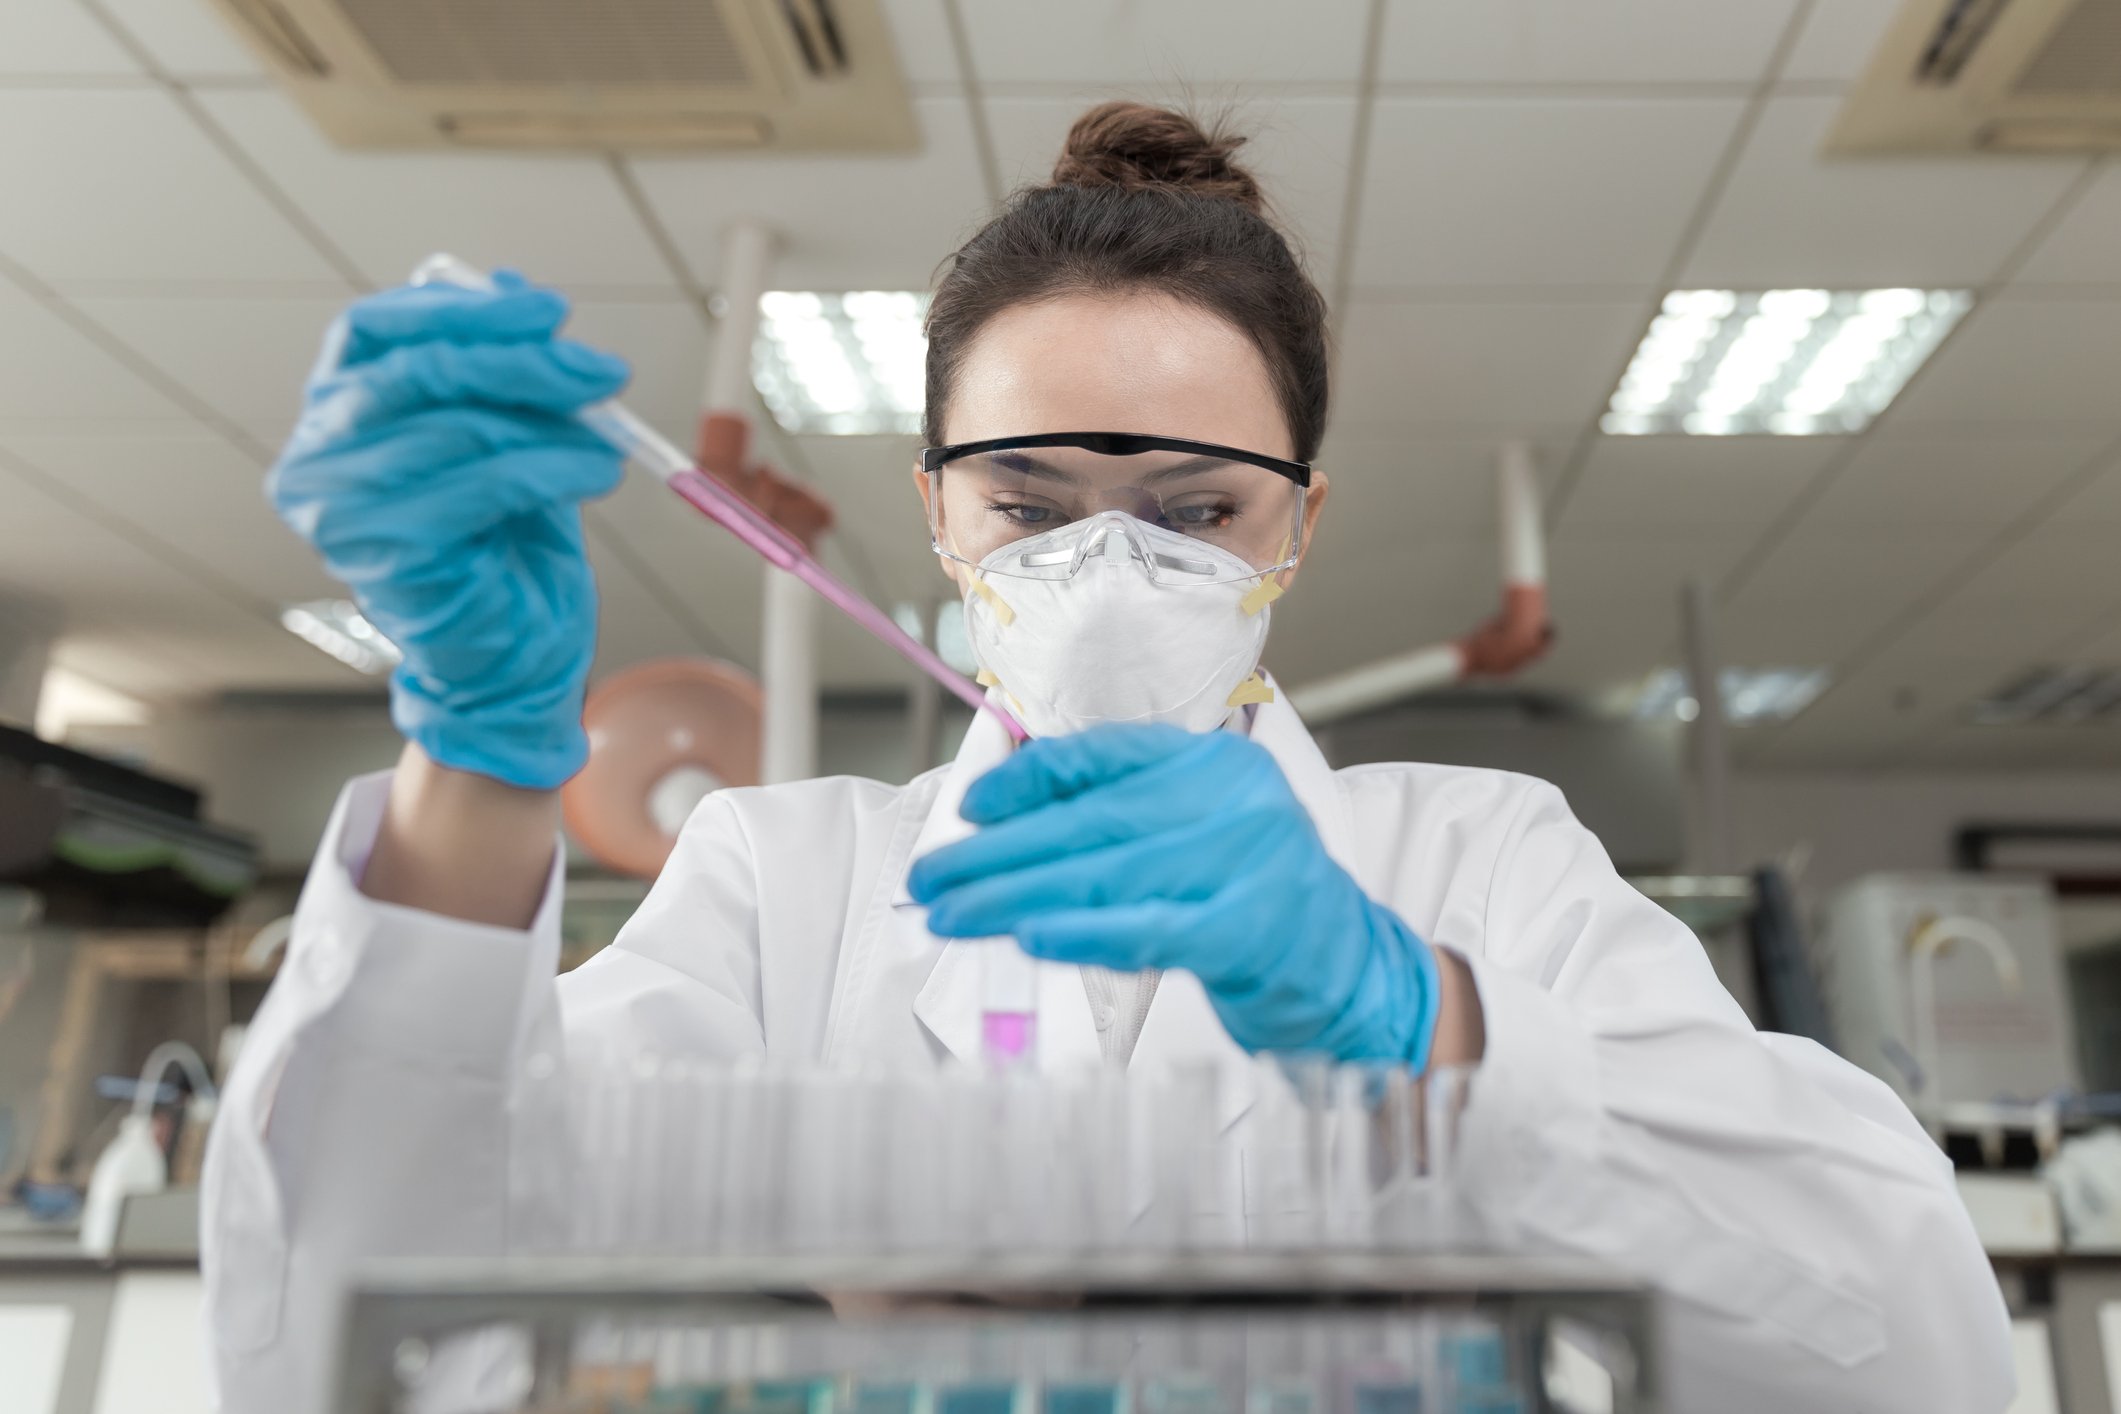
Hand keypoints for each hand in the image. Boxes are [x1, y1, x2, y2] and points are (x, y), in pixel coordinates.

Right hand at [268, 273, 628, 788]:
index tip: (548, 312)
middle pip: (419, 372)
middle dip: (524, 362)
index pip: (373, 331)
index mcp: (330, 415)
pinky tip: (597, 471)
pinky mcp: (389, 554)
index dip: (459, 308)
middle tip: (602, 370)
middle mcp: (316, 458)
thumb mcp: (504, 436)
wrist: (511, 652)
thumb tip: (517, 288)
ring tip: (607, 436)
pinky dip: (554, 468)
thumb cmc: (502, 541)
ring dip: (552, 423)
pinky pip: (486, 484)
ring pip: (460, 428)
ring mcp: (341, 510)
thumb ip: (497, 368)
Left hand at [908, 725, 1441, 1066]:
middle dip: (998, 852)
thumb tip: (1003, 821)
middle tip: (929, 878)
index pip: (1106, 756)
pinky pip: (1145, 929)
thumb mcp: (1198, 835)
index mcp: (1217, 764)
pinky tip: (1027, 935)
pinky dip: (1080, 932)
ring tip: (952, 913)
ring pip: (1105, 875)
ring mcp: (1246, 862)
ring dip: (1014, 896)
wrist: (1351, 969)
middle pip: (1091, 822)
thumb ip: (1122, 818)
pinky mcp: (1248, 929)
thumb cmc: (1254, 901)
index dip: (1028, 780)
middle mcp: (1235, 800)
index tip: (970, 809)